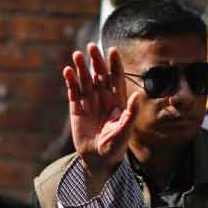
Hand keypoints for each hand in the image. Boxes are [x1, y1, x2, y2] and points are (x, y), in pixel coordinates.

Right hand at [63, 43, 139, 187]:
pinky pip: (73, 91)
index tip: (113, 50)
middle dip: (97, 61)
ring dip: (81, 67)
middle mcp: (103, 98)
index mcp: (118, 101)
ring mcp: (89, 101)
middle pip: (100, 74)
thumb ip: (131, 113)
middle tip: (92, 47)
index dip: (115, 64)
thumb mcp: (125, 131)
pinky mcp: (76, 107)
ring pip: (85, 80)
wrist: (98, 160)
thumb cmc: (115, 147)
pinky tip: (68, 71)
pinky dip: (70, 81)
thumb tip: (139, 95)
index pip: (117, 78)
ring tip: (77, 55)